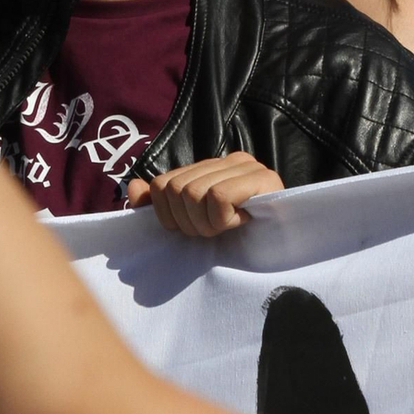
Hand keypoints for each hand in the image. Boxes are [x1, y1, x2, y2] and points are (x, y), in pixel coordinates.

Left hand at [125, 153, 285, 235]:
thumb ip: (159, 205)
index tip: (194, 227)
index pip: (162, 183)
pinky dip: (225, 220)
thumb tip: (134, 188)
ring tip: (228, 227)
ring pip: (194, 193)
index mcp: (208, 168)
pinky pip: (219, 198)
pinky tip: (242, 223)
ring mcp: (247, 166)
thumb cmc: (234, 241)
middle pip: (176, 189)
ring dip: (208, 224)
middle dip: (190, 223)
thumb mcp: (190, 224)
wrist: (279, 254)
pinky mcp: (264, 179)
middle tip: (214, 231)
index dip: (168, 215)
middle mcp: (227, 160)